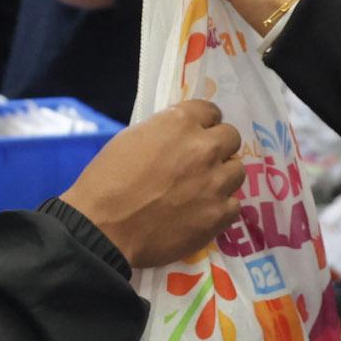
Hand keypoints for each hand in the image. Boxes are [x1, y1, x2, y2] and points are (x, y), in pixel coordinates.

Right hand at [61, 100, 245, 268]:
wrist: (103, 229)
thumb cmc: (106, 182)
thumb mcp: (130, 140)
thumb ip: (163, 133)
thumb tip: (177, 141)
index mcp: (180, 123)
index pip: (211, 111)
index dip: (203, 124)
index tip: (196, 136)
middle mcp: (205, 148)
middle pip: (231, 138)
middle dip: (218, 148)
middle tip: (200, 163)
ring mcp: (216, 183)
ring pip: (237, 171)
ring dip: (222, 178)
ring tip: (203, 191)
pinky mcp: (219, 215)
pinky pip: (234, 205)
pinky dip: (220, 208)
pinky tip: (202, 214)